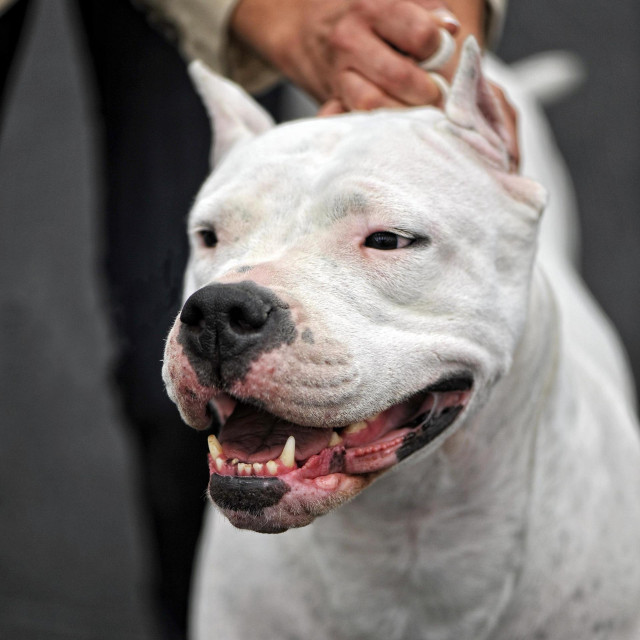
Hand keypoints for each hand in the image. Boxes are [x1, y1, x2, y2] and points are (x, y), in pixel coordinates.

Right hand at [230, 0, 460, 108]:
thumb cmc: (367, 15)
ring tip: (415, 110)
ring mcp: (337, 73)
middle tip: (436, 95)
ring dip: (402, 112)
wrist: (309, 30)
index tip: (439, 56)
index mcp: (372, 6)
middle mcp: (349, 39)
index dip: (439, 50)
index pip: (421, 35)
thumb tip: (450, 29)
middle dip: (426, 91)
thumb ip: (428, 10)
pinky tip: (390, 120)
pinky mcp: (331, 98)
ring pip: (373, 104)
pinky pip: (354, 118)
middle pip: (399, 76)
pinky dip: (377, 124)